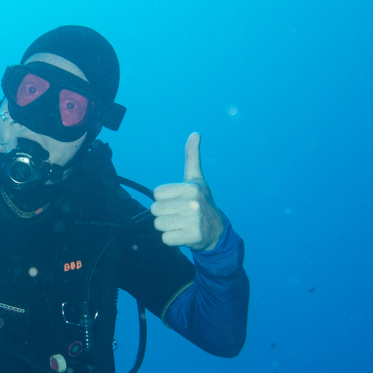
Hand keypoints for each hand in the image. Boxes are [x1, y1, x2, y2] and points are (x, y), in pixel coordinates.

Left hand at [151, 133, 224, 250]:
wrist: (217, 230)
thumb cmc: (202, 201)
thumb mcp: (197, 179)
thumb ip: (192, 157)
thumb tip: (195, 133)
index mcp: (191, 187)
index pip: (157, 194)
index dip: (164, 199)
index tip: (177, 201)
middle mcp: (193, 203)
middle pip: (155, 209)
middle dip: (164, 214)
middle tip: (179, 214)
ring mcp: (194, 221)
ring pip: (159, 224)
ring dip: (167, 227)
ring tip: (181, 224)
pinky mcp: (193, 237)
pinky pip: (165, 239)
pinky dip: (172, 239)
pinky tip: (183, 234)